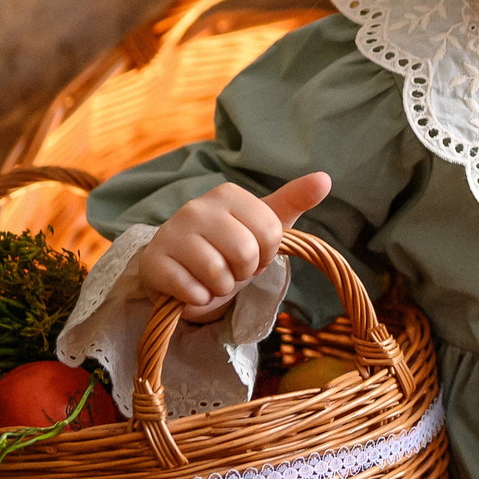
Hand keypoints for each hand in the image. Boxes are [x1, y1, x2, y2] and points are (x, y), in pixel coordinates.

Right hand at [135, 172, 331, 322]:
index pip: (270, 232)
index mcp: (228, 194)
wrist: (180, 269)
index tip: (253, 253)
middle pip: (245, 253)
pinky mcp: (154, 262)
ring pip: (217, 274)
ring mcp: (172, 232)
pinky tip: (192, 288)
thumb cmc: (227, 246)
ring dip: (221, 288)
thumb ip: (293, 200)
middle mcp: (197, 206)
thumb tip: (325, 179)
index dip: (266, 254)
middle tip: (231, 269)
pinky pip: (192, 291)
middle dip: (244, 272)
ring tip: (211, 278)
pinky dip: (199, 299)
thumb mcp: (263, 224)